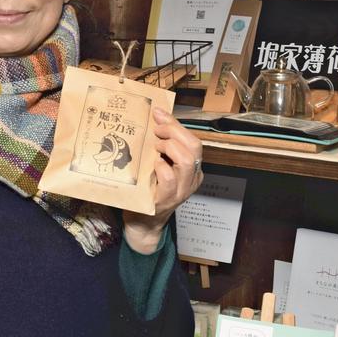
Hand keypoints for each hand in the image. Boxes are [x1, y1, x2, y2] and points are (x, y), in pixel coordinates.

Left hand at [122, 107, 202, 253]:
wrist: (143, 223)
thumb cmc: (149, 190)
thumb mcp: (159, 164)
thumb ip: (162, 146)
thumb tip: (156, 117)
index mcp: (193, 168)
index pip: (193, 140)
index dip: (176, 123)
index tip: (158, 113)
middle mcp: (192, 179)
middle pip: (194, 146)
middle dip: (174, 131)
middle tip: (156, 131)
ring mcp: (181, 191)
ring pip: (186, 160)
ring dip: (168, 147)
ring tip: (155, 146)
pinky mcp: (166, 200)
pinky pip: (169, 177)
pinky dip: (160, 166)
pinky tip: (153, 164)